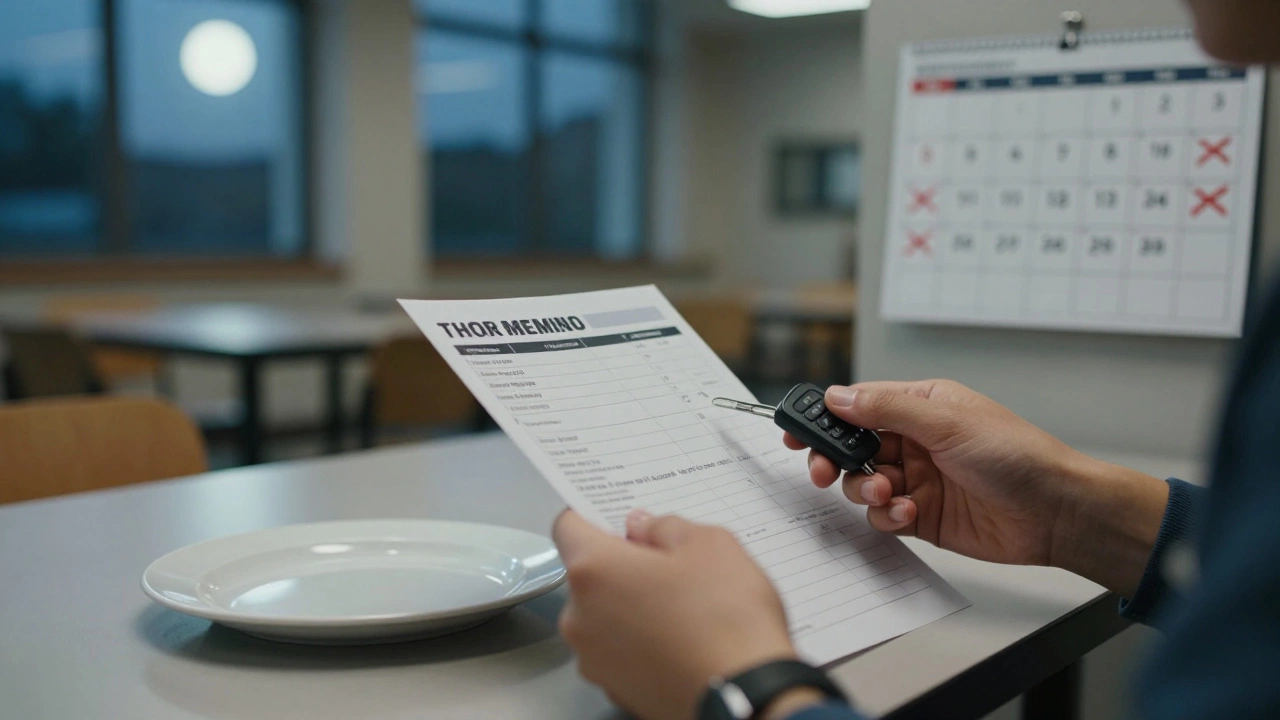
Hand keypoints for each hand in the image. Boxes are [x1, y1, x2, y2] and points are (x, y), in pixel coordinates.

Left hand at [552, 509, 810, 719]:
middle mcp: (578, 617)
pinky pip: (619, 652)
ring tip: (684, 611)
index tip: (627, 523)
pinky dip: (641, 643)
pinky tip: (681, 643)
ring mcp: (593, 660)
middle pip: (589, 575)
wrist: (747, 698)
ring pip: (604, 616)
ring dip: (631, 607)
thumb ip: (665, 526)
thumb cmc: (726, 616)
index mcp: (592, 570)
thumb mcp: (709, 544)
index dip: (596, 517)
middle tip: (672, 569)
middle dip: (623, 566)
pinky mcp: (614, 690)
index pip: (567, 525)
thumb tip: (642, 528)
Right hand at [784, 380, 1168, 595]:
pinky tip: (909, 514)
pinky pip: (883, 516)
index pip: (859, 405)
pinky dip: (887, 517)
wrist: (1054, 512)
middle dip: (834, 460)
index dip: (825, 417)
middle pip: (852, 447)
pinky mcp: (922, 516)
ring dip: (864, 491)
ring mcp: (917, 479)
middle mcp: (915, 441)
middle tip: (822, 471)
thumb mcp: (946, 421)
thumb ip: (886, 408)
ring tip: (887, 494)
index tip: (797, 430)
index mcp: (921, 406)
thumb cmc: (1017, 456)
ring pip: (862, 483)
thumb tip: (839, 396)